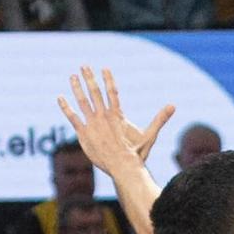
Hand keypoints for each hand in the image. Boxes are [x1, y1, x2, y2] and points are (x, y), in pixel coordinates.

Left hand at [57, 65, 174, 173]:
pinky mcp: (84, 134)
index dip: (108, 79)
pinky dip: (66, 107)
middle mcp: (104, 116)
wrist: (122, 167)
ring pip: (82, 102)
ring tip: (72, 76)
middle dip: (89, 78)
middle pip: (95, 92)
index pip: (113, 92)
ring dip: (77, 88)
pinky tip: (60, 98)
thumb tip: (173, 105)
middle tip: (84, 66)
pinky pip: (73, 117)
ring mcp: (92, 124)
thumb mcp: (150, 135)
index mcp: (117, 115)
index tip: (104, 68)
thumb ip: (160, 119)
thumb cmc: (136, 153)